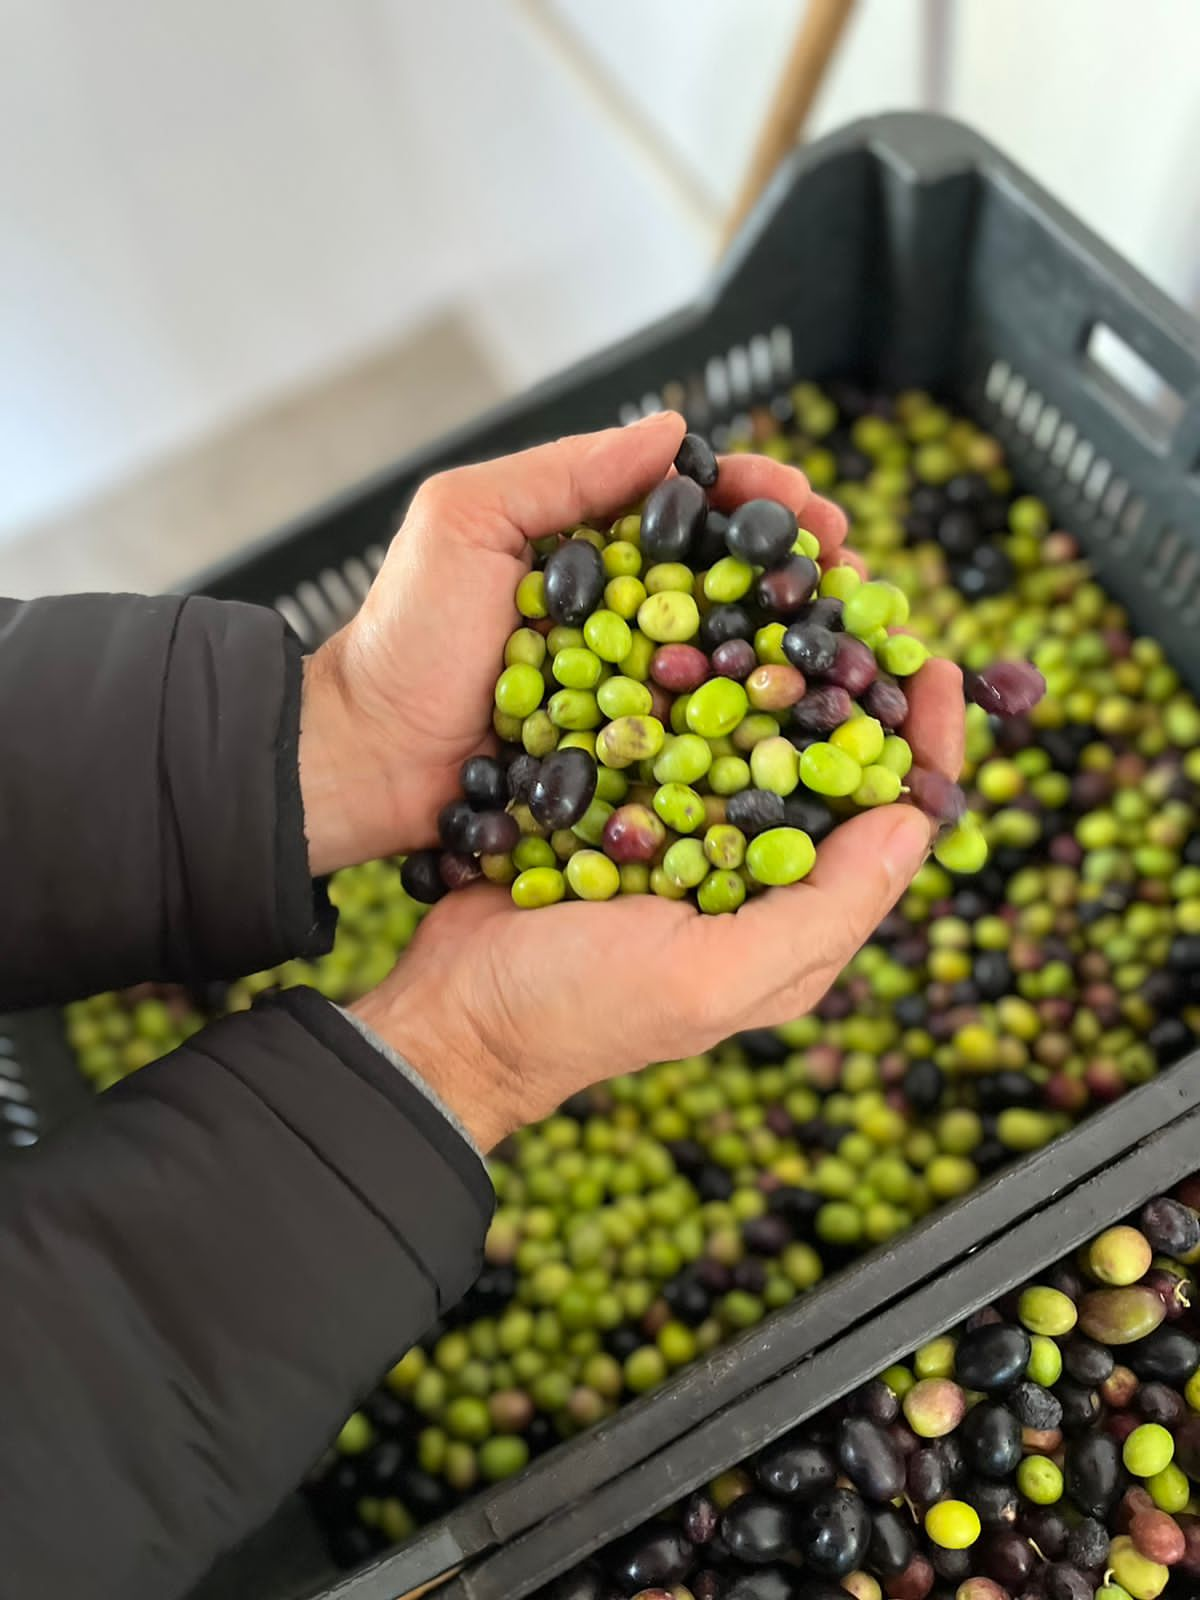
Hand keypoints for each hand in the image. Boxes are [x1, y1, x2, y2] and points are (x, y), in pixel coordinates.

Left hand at [297, 413, 849, 875]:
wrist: (365, 758)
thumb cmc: (404, 636)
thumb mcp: (465, 521)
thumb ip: (562, 473)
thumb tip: (674, 429)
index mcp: (593, 552)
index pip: (696, 511)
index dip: (761, 503)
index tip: (810, 506)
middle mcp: (625, 619)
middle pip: (733, 585)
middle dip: (801, 573)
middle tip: (854, 572)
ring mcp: (633, 691)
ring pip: (734, 661)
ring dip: (799, 648)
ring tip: (856, 642)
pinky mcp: (632, 761)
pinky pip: (707, 740)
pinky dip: (763, 727)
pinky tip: (813, 721)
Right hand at [352, 654, 963, 1152]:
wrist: (452, 1009)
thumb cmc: (579, 1010)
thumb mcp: (713, 976)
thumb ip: (825, 908)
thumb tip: (919, 820)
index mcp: (796, 921)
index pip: (892, 825)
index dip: (925, 747)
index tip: (933, 665)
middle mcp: (753, 872)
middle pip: (832, 766)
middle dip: (858, 684)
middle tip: (865, 601)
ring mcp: (687, 832)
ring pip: (757, 736)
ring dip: (781, 665)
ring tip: (793, 591)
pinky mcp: (625, 801)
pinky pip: (678, 730)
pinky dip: (698, 676)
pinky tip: (701, 622)